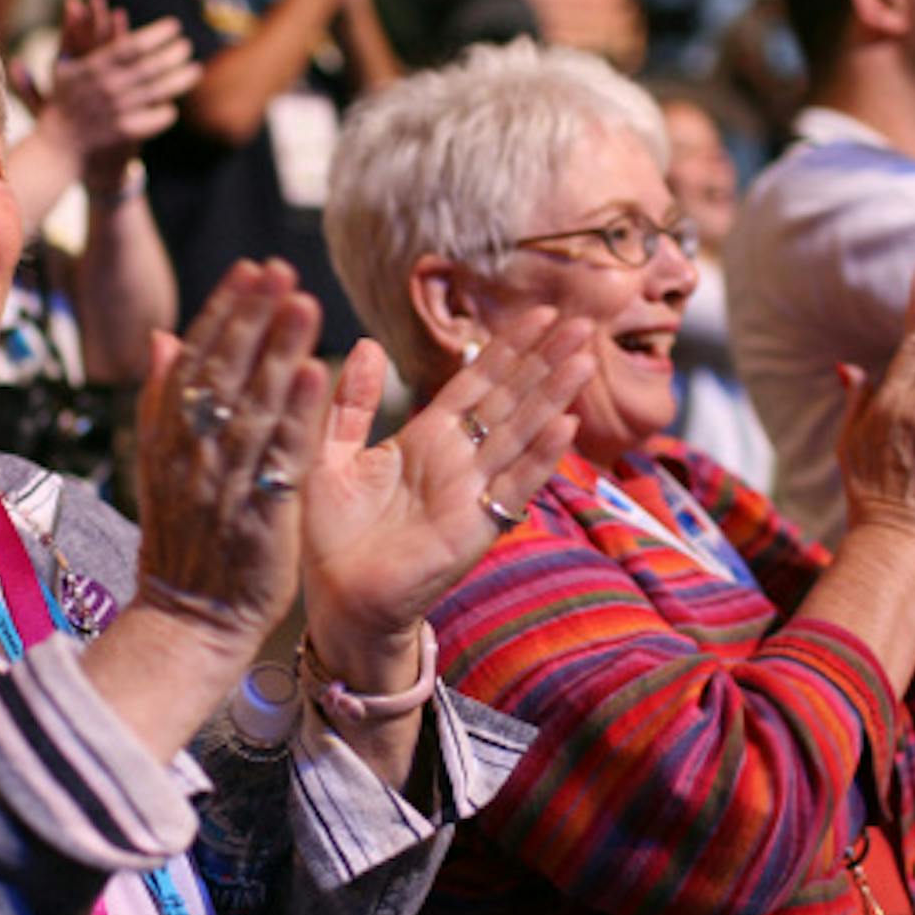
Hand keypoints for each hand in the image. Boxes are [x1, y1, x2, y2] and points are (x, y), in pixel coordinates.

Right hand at [41, 0, 196, 186]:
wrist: (58, 145)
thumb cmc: (62, 99)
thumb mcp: (61, 63)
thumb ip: (71, 31)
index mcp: (94, 67)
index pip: (132, 45)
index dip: (157, 34)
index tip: (175, 25)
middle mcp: (108, 87)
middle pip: (151, 67)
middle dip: (173, 54)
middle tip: (187, 45)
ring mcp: (118, 111)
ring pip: (158, 92)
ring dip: (180, 80)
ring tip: (195, 70)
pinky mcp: (125, 133)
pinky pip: (155, 120)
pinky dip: (167, 111)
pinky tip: (175, 103)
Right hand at [133, 261, 330, 647]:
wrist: (189, 617)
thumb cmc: (186, 536)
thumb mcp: (161, 462)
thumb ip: (162, 399)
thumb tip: (162, 336)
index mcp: (169, 434)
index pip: (196, 358)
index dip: (225, 311)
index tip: (252, 269)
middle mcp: (192, 451)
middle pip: (222, 372)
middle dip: (252, 317)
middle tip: (281, 270)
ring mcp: (223, 482)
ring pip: (252, 406)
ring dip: (278, 352)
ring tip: (303, 304)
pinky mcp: (258, 514)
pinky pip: (278, 457)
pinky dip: (295, 415)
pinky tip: (316, 374)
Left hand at [301, 314, 591, 687]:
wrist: (336, 602)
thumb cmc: (331, 536)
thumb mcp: (331, 455)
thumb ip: (352, 403)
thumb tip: (368, 345)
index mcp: (426, 439)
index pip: (476, 383)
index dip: (508, 348)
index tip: (541, 312)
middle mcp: (458, 461)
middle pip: (510, 400)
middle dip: (545, 361)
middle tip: (582, 320)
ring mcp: (472, 493)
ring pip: (520, 433)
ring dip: (553, 396)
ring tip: (584, 358)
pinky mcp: (476, 528)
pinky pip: (513, 485)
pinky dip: (540, 456)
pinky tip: (567, 424)